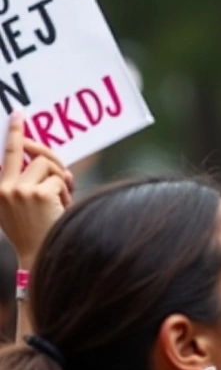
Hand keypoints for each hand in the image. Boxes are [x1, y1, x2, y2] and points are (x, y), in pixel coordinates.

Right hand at [0, 112, 72, 265]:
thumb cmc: (34, 232)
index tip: (18, 115)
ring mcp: (20, 190)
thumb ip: (28, 184)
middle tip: (63, 169)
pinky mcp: (37, 193)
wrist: (38, 254)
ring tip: (60, 201)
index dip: (13, 133)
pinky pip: (61, 180)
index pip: (6, 155)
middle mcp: (4, 188)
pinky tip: (61, 209)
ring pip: (51, 167)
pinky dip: (66, 193)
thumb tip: (52, 164)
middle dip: (50, 153)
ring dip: (61, 181)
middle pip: (33, 153)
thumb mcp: (22, 207)